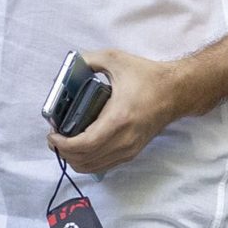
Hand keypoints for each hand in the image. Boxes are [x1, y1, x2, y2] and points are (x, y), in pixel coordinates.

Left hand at [47, 49, 181, 173]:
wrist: (175, 92)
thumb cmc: (146, 76)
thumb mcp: (115, 59)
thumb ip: (89, 59)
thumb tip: (70, 65)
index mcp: (118, 119)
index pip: (84, 145)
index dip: (63, 144)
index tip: (52, 134)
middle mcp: (124, 140)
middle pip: (85, 160)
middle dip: (64, 152)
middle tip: (55, 137)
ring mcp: (129, 149)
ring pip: (93, 167)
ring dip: (74, 159)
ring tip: (65, 142)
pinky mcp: (132, 152)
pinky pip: (104, 165)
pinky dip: (88, 161)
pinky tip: (81, 147)